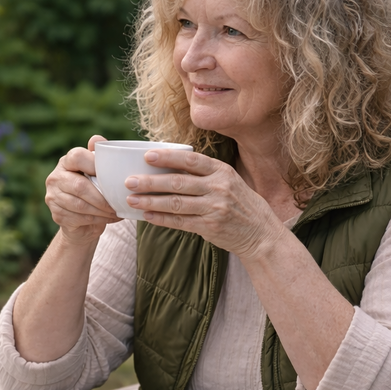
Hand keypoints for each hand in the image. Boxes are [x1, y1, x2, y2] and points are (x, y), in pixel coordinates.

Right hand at [44, 135, 122, 244]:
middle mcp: (55, 178)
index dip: (94, 164)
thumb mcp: (96, 173)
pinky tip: (110, 218)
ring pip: (80, 205)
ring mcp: (53, 197)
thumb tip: (97, 139)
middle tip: (118, 203)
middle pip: (80, 186)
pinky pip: (80, 218)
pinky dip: (98, 220)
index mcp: (65, 162)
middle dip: (102, 197)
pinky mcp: (56, 215)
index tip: (111, 175)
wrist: (80, 221)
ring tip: (117, 211)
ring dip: (102, 210)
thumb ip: (98, 156)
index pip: (76, 157)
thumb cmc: (92, 190)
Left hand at [124, 150, 282, 258]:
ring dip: (151, 201)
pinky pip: (180, 222)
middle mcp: (219, 188)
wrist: (261, 234)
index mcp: (222, 171)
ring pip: (176, 203)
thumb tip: (169, 167)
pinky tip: (147, 216)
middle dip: (151, 182)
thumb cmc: (240, 204)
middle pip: (178, 183)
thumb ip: (205, 174)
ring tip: (132, 199)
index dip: (168, 158)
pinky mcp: (210, 227)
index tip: (147, 156)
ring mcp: (215, 208)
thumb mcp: (229, 181)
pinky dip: (162, 219)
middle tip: (129, 181)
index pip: (191, 161)